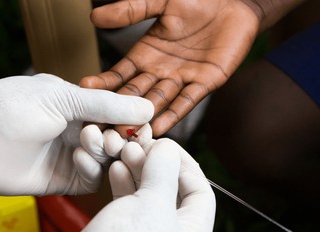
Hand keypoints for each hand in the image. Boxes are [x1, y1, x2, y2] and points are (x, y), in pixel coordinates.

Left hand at [0, 73, 152, 195]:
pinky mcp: (67, 178)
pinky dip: (92, 169)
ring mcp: (75, 155)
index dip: (133, 120)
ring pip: (110, 159)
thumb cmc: (12, 108)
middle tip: (114, 137)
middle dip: (122, 137)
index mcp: (81, 106)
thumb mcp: (62, 97)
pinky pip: (93, 178)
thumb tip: (147, 107)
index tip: (142, 123)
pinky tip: (77, 157)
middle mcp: (81, 131)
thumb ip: (106, 105)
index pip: (120, 115)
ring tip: (90, 141)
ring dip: (106, 151)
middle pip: (120, 138)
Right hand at [54, 136, 215, 231]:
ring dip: (138, 170)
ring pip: (149, 194)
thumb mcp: (151, 206)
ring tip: (125, 153)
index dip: (185, 163)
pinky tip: (116, 169)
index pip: (200, 191)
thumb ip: (164, 172)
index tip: (165, 145)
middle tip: (140, 146)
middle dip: (157, 164)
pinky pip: (131, 204)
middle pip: (173, 190)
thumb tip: (168, 149)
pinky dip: (124, 184)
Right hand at [81, 0, 259, 136]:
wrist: (234, 0)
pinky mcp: (205, 82)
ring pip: (158, 101)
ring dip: (142, 116)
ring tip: (126, 130)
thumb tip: (94, 17)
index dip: (104, 82)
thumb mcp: (160, 2)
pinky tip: (159, 128)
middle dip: (119, 108)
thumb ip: (131, 10)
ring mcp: (182, 79)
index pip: (121, 73)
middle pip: (136, 94)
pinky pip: (187, 101)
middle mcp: (161, 70)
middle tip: (101, 122)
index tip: (85, 90)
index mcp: (147, 53)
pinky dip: (173, 115)